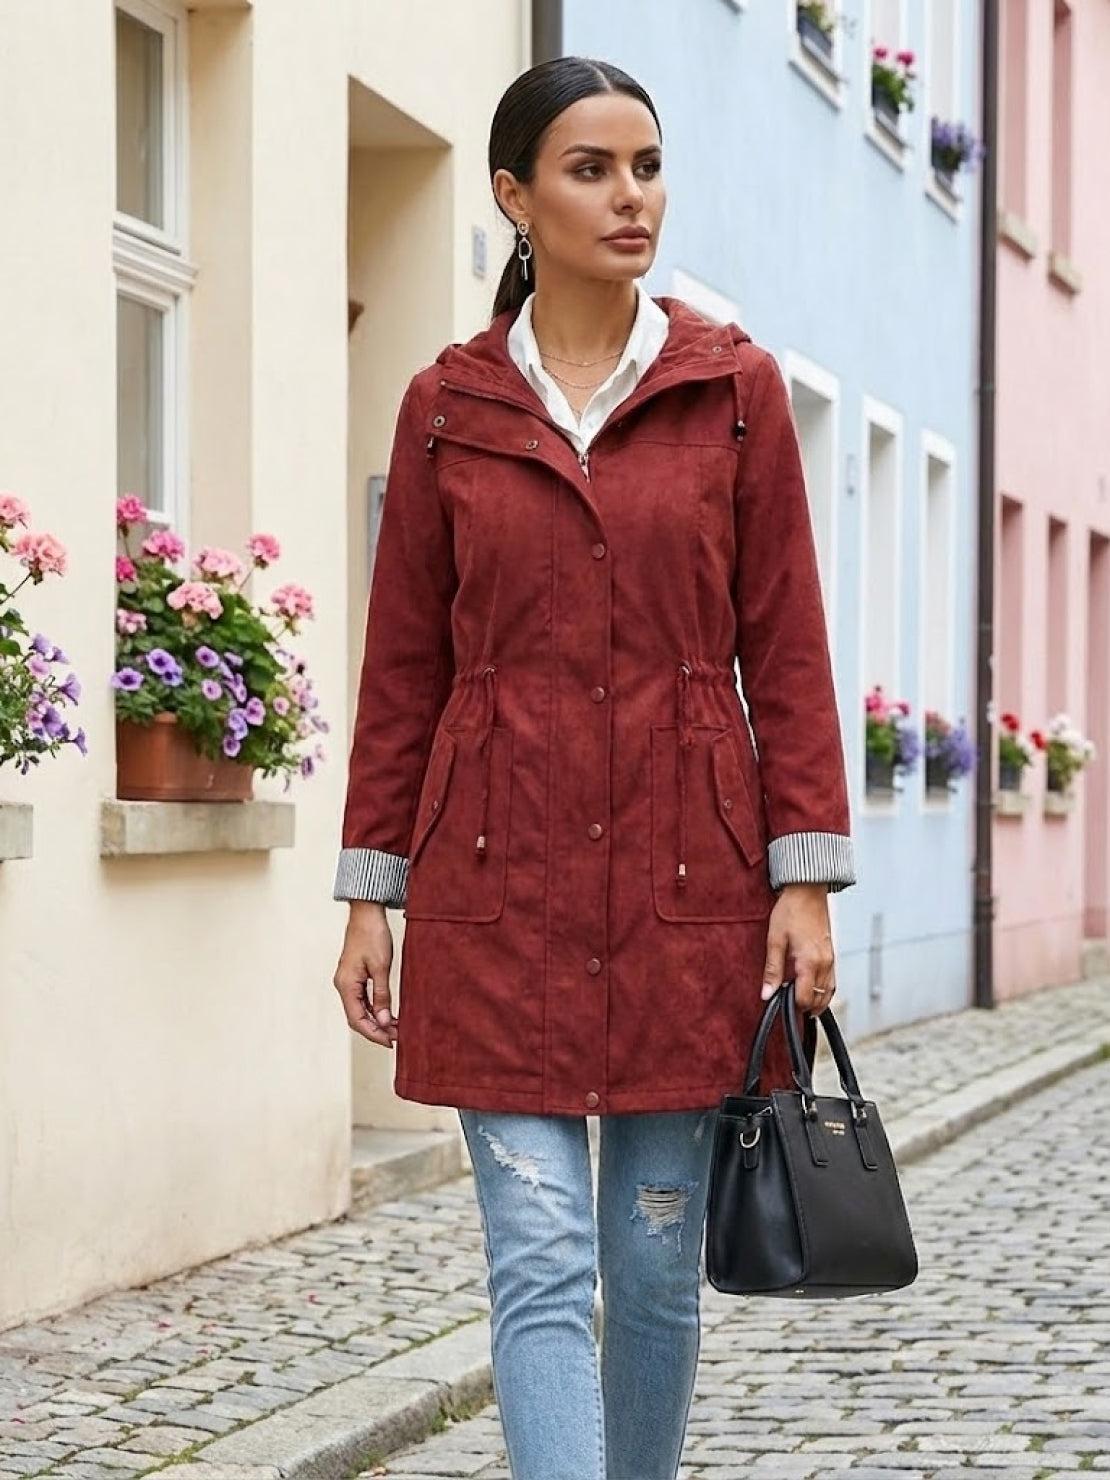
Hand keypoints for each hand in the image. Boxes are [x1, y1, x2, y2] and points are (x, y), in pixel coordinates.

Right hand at [333, 900, 398, 1047]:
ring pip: (360, 1009)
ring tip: (396, 1028)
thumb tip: (383, 1020)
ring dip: (376, 1021)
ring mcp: (348, 981)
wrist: (367, 913)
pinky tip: (388, 1013)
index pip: (356, 1019)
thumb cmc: (372, 935)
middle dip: (375, 1030)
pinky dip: (374, 1009)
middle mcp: (343, 985)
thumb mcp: (381, 967)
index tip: (390, 1042)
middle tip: (396, 1038)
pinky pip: (362, 999)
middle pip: (356, 1017)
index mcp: (346, 984)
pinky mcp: (354, 976)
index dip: (373, 1034)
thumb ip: (381, 995)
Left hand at [760, 882, 835, 1014]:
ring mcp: (831, 959)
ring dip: (817, 1002)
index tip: (780, 1004)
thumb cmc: (790, 912)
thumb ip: (772, 970)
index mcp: (810, 962)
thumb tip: (766, 994)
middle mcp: (825, 964)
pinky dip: (824, 991)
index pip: (805, 998)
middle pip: (819, 999)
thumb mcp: (774, 940)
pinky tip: (812, 989)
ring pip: (829, 992)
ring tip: (802, 1005)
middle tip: (789, 1007)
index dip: (793, 1006)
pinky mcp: (832, 954)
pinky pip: (832, 981)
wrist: (807, 891)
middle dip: (805, 1007)